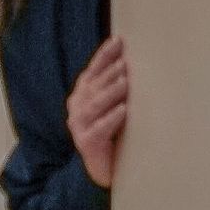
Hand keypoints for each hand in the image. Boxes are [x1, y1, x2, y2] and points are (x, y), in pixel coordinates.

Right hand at [67, 36, 128, 188]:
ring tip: (125, 82)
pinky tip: (123, 110)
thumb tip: (133, 62)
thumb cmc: (111, 134)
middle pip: (93, 86)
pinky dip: (111, 118)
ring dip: (110, 93)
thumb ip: (115, 88)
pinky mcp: (86, 143)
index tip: (119, 41)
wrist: (103, 168)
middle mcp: (77, 107)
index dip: (104, 55)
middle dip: (109, 73)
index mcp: (82, 95)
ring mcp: (79, 125)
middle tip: (125, 63)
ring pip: (95, 105)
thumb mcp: (110, 106)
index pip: (92, 70)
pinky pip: (100, 128)